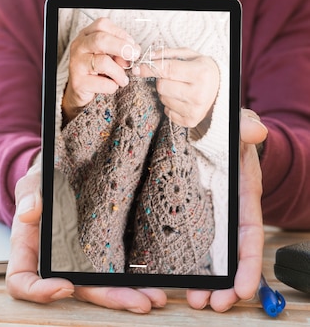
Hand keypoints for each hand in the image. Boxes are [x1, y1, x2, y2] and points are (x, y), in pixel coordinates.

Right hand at [5, 168, 166, 312]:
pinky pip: (118, 273)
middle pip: (77, 292)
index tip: (63, 287)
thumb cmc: (45, 185)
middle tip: (138, 302)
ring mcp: (81, 264)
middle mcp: (56, 264)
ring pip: (102, 288)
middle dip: (107, 299)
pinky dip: (139, 280)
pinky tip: (159, 282)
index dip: (39, 291)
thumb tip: (29, 212)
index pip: (22, 281)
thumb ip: (29, 194)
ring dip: (129, 295)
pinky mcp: (104, 258)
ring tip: (155, 298)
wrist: (66, 175)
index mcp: (30, 250)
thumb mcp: (33, 182)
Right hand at [62, 17, 139, 122]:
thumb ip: (120, 50)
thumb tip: (134, 51)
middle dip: (122, 47)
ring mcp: (76, 64)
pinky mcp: (78, 82)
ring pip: (103, 62)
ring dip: (119, 72)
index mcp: (86, 36)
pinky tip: (112, 86)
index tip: (132, 45)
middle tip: (134, 56)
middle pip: (100, 40)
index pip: (102, 25)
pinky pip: (103, 83)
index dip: (120, 33)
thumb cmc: (97, 70)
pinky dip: (112, 86)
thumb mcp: (108, 54)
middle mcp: (78, 47)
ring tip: (123, 79)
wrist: (81, 90)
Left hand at [135, 47, 218, 127]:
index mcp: (200, 73)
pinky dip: (170, 105)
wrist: (221, 91)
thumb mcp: (191, 56)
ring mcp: (195, 109)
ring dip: (166, 93)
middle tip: (172, 79)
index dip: (149, 68)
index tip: (138, 68)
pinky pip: (167, 112)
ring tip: (179, 89)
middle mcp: (198, 93)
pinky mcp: (190, 121)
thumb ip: (168, 54)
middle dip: (162, 81)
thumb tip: (148, 57)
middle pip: (162, 86)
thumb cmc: (203, 70)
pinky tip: (181, 100)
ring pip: (162, 99)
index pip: (167, 70)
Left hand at [186, 108, 267, 310]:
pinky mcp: (185, 210)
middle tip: (209, 303)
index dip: (248, 263)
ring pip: (208, 252)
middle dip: (224, 283)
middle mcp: (227, 208)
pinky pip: (186, 238)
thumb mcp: (235, 125)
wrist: (205, 126)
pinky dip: (183, 261)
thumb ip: (245, 127)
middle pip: (229, 253)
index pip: (249, 233)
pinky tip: (173, 278)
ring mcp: (206, 212)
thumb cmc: (224, 128)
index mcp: (243, 193)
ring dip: (204, 279)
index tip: (243, 289)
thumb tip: (254, 130)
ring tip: (194, 299)